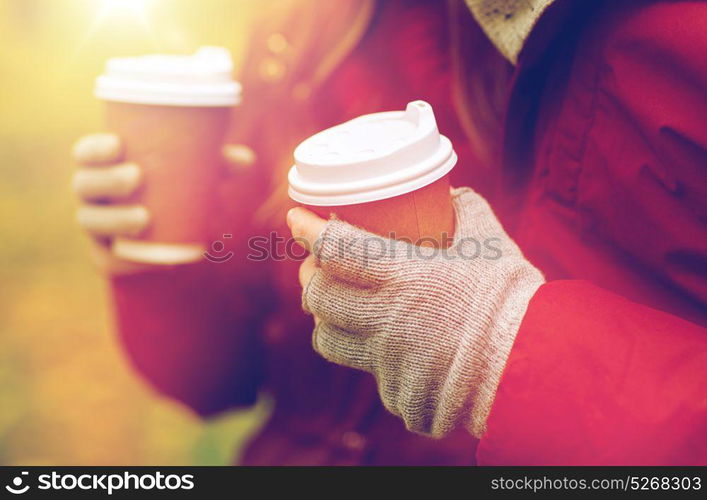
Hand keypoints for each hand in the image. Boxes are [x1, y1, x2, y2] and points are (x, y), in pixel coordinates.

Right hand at [72, 133, 255, 274]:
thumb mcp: (194, 172)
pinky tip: (148, 258)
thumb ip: (216, 164)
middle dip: (106, 180)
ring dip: (113, 218)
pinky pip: (108, 260)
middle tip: (136, 176)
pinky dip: (126, 261)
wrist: (165, 229)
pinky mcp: (107, 254)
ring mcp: (95, 224)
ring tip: (142, 217)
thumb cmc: (175, 186)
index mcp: (102, 165)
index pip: (85, 153)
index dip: (94, 148)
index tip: (119, 144)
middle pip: (85, 184)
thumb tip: (245, 160)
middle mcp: (92, 194)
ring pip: (90, 221)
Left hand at [287, 187, 544, 437]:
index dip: (306, 229)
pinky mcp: (397, 391)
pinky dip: (370, 357)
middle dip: (309, 277)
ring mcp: (386, 359)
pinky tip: (385, 347)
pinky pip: (369, 372)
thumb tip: (455, 193)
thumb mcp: (492, 243)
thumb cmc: (512, 299)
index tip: (296, 217)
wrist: (532, 365)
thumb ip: (469, 212)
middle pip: (318, 297)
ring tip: (336, 308)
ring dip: (326, 319)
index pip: (333, 248)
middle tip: (315, 266)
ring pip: (328, 339)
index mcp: (401, 275)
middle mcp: (384, 317)